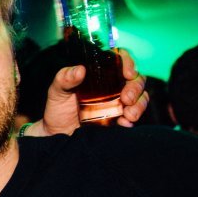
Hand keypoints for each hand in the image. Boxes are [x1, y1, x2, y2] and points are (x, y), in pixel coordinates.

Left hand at [34, 48, 148, 133]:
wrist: (57, 135)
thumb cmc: (57, 109)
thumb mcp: (56, 91)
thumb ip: (65, 78)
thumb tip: (80, 70)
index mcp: (100, 73)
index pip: (120, 60)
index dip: (128, 63)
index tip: (128, 73)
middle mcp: (113, 85)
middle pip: (136, 78)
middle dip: (136, 87)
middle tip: (127, 98)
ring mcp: (119, 102)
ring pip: (141, 96)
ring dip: (139, 104)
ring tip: (128, 114)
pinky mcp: (120, 118)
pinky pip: (134, 116)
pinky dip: (133, 119)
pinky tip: (125, 123)